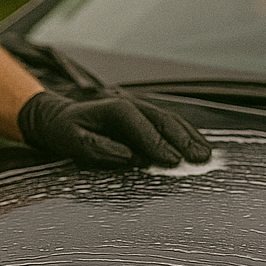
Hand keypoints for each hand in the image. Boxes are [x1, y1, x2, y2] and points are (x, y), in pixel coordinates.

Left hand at [17, 90, 211, 167]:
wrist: (59, 118)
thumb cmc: (65, 131)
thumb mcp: (72, 140)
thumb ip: (97, 148)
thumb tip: (128, 156)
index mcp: (111, 108)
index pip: (139, 123)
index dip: (157, 142)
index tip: (173, 161)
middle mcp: (129, 104)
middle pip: (161, 118)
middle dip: (182, 139)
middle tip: (199, 158)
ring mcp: (138, 109)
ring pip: (169, 120)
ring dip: (189, 136)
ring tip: (206, 154)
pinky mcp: (143, 118)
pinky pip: (168, 124)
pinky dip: (185, 134)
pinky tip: (198, 145)